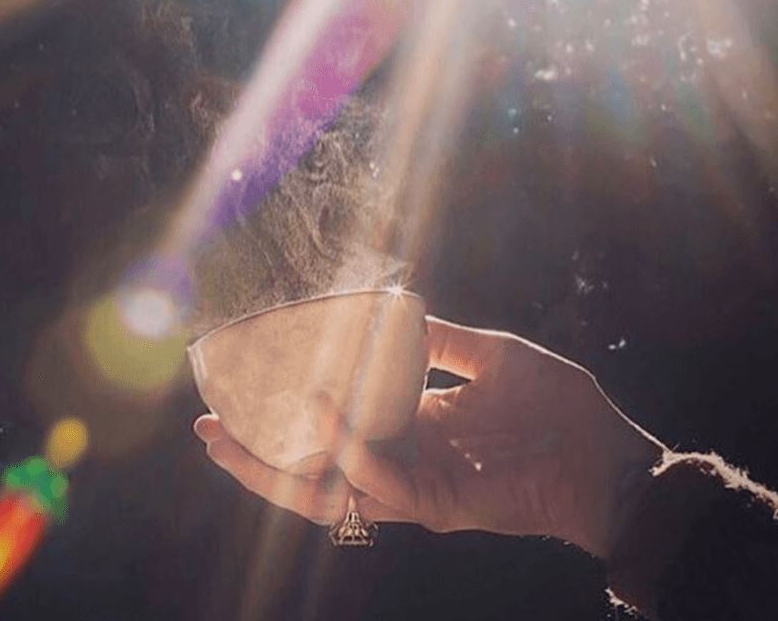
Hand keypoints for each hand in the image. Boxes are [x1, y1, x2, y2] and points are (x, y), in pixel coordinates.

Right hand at [193, 317, 664, 558]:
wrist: (610, 456)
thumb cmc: (558, 406)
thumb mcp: (492, 354)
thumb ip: (445, 339)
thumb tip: (400, 311)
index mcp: (409, 424)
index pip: (333, 424)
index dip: (290, 409)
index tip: (249, 378)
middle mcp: (400, 457)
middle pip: (311, 466)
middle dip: (253, 454)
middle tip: (205, 426)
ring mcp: (413, 485)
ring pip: (326, 491)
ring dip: (272, 469)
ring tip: (226, 439)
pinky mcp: (436, 504)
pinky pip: (380, 486)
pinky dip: (350, 452)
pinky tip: (326, 415)